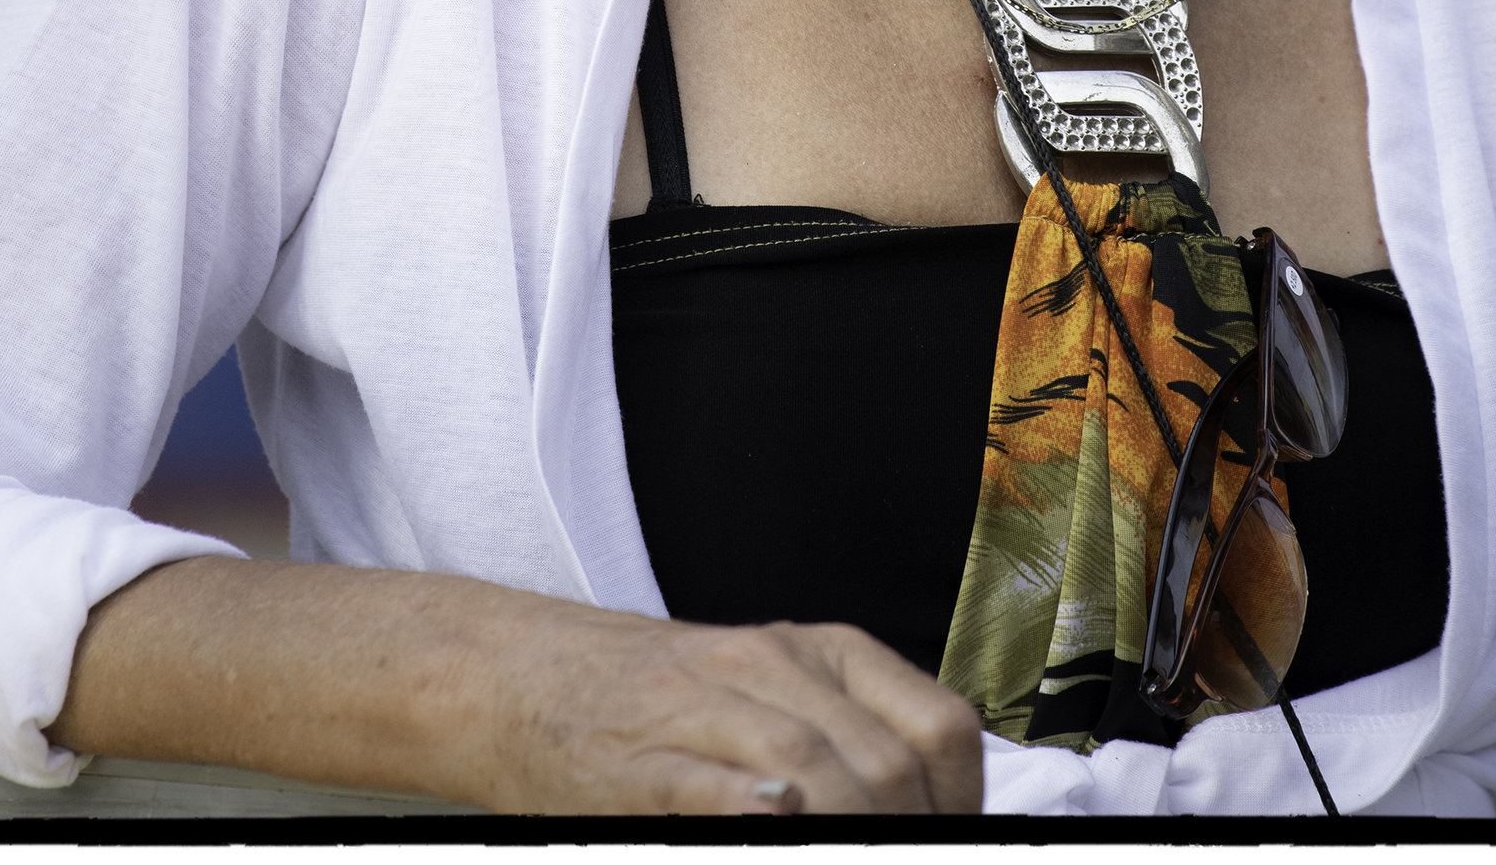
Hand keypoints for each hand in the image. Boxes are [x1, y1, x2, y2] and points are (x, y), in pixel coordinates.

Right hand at [471, 603, 984, 815]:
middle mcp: (773, 666)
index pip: (937, 729)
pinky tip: (776, 821)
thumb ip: (854, 742)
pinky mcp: (638, 760)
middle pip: (885, 765)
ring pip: (811, 768)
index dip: (963, 807)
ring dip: (850, 830)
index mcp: (823, 653)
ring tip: (862, 861)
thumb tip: (937, 812)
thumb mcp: (775, 695)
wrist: (531, 676)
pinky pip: (708, 784)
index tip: (955, 842)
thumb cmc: (668, 705)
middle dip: (907, 836)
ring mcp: (703, 708)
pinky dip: (753, 809)